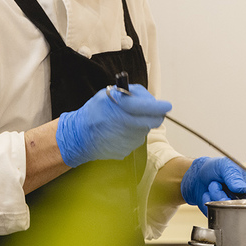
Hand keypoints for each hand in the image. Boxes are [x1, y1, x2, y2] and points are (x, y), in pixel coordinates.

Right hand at [55, 84, 170, 166]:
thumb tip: (151, 99)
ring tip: (124, 120)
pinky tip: (119, 131)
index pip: (151, 108)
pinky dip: (132, 135)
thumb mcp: (109, 94)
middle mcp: (127, 126)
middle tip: (148, 111)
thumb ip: (130, 94)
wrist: (78, 135)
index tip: (167, 105)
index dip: (161, 107)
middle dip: (153, 115)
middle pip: (153, 121)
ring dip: (140, 124)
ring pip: (145, 131)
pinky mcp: (125, 151)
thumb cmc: (94, 111)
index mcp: (123, 109)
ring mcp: (127, 141)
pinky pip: (135, 140)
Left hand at [181, 157, 245, 214]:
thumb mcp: (225, 165)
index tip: (230, 189)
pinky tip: (208, 194)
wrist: (198, 174)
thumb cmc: (215, 168)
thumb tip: (241, 188)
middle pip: (237, 208)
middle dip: (222, 196)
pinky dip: (207, 203)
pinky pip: (214, 213)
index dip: (240, 198)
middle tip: (216, 184)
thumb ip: (234, 175)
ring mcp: (232, 207)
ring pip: (224, 211)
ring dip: (214, 197)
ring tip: (212, 186)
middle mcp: (243, 198)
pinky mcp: (220, 212)